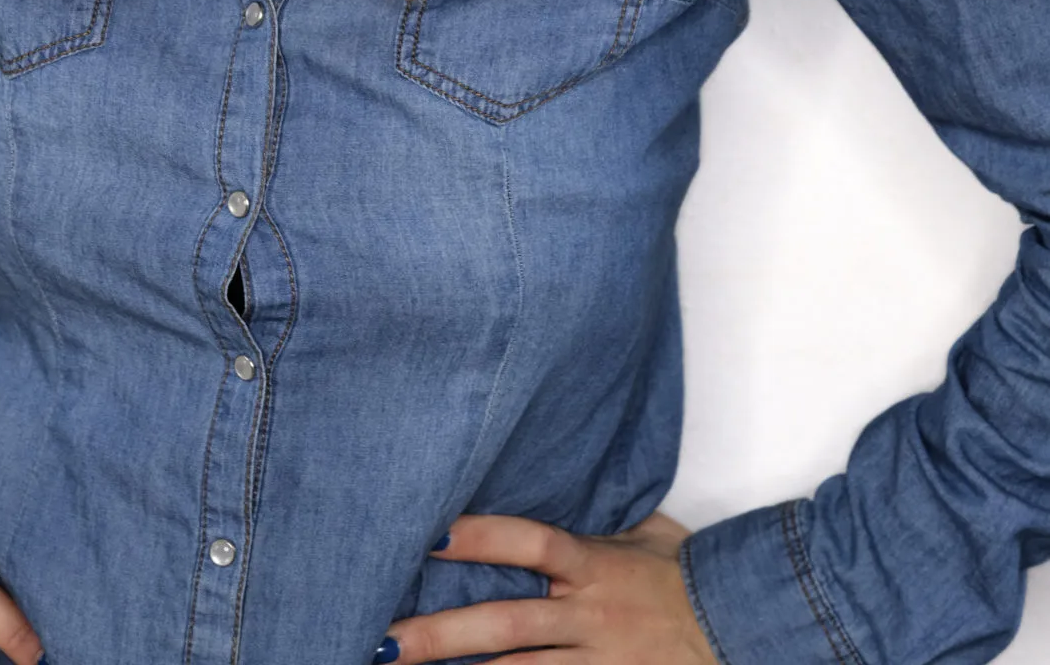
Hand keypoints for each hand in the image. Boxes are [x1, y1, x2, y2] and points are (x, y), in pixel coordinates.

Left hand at [379, 507, 717, 663]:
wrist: (742, 629)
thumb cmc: (689, 574)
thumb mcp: (647, 530)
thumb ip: (596, 515)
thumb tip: (557, 479)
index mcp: (595, 565)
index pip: (529, 543)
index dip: (479, 538)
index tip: (427, 534)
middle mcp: (588, 616)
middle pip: (505, 626)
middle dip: (441, 636)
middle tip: (382, 642)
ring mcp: (596, 662)